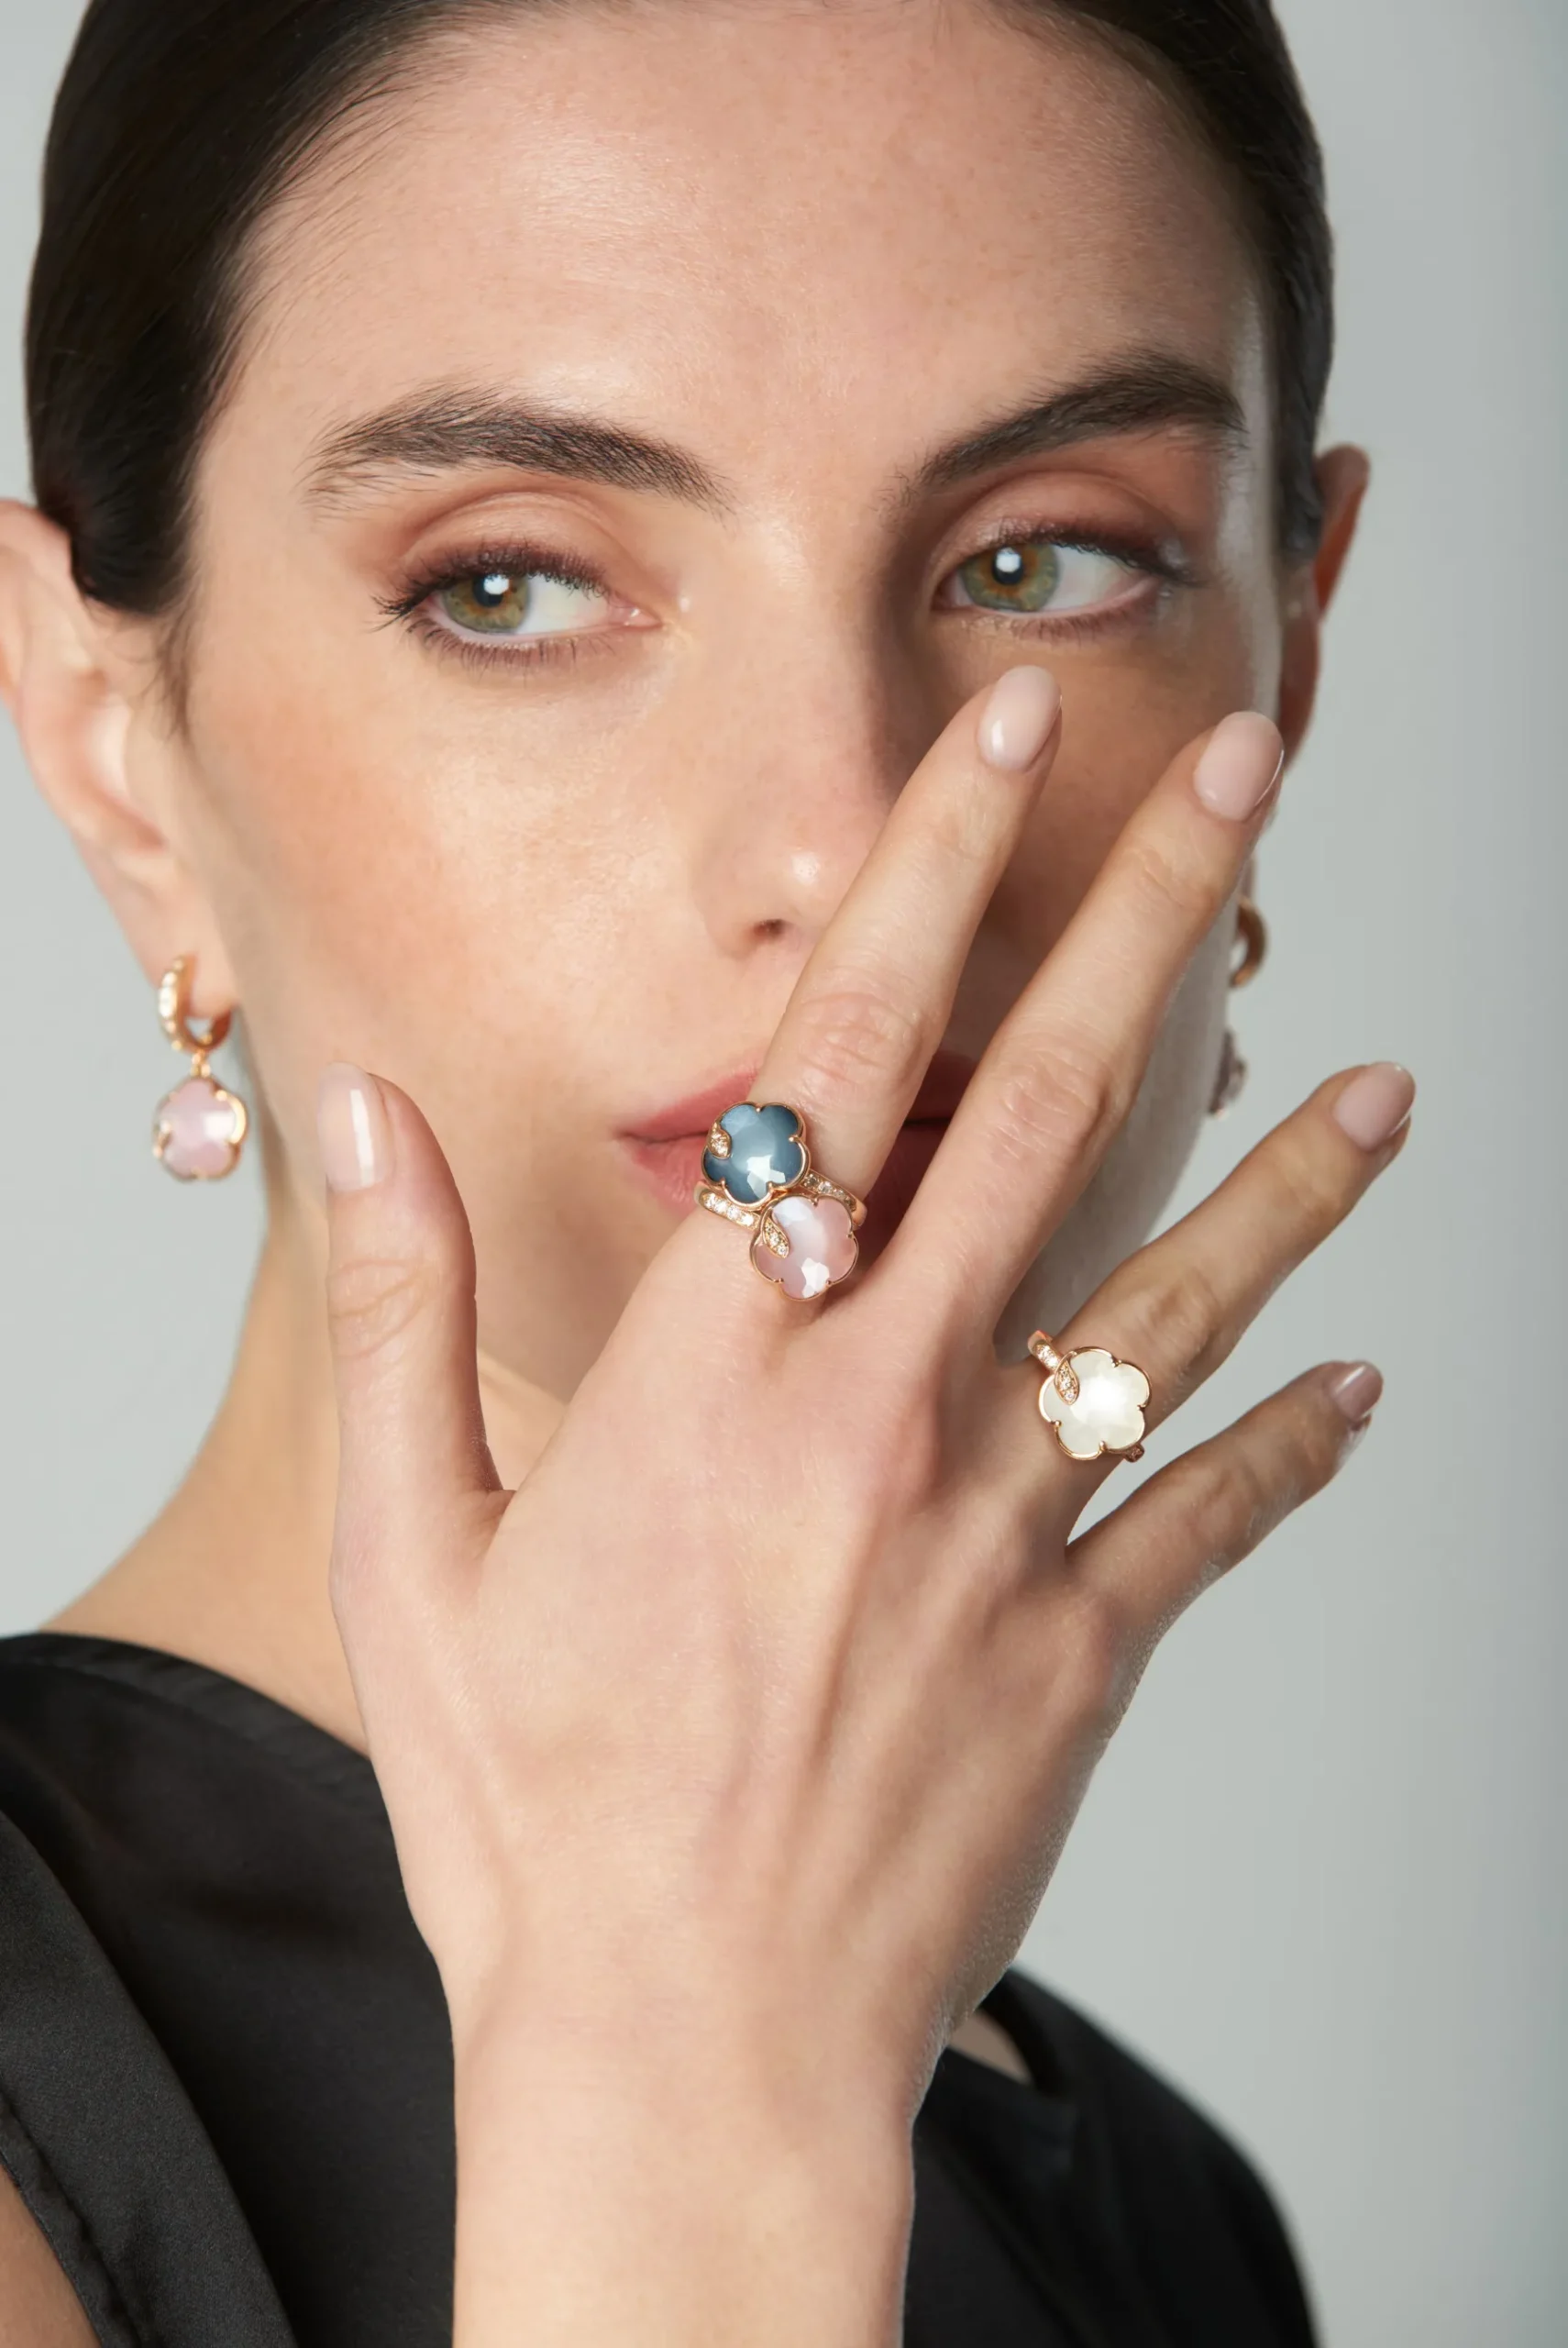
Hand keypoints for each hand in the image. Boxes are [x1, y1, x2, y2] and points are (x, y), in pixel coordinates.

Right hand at [316, 669, 1410, 2343]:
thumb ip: (401, 1304)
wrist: (682, 2051)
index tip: (1008, 732)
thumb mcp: (410, 1548)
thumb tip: (356, 1111)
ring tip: (1395, 1086)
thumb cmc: (535, 1811)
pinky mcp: (1081, 1657)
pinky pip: (1211, 1521)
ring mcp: (1006, 1532)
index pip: (848, 1050)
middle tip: (1248, 780)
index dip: (934, 867)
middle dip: (1154, 920)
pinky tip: (1364, 1391)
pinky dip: (1293, 1451)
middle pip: (1054, 1111)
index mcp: (724, 1363)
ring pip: (1180, 1303)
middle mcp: (889, 1408)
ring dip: (1295, 1182)